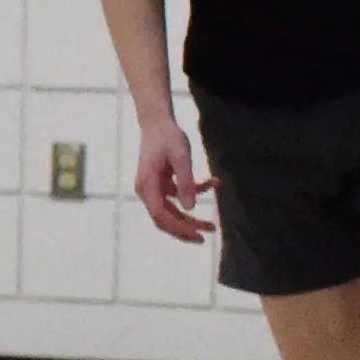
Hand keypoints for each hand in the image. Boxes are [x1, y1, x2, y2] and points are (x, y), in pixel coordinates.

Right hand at [133, 119, 214, 245]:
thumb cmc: (168, 137)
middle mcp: (146, 191)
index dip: (179, 228)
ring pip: (171, 211)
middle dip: (185, 229)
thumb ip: (186, 183)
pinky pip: (176, 197)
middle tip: (207, 235)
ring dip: (190, 218)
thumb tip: (190, 208)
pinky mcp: (160, 184)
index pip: (161, 215)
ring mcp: (152, 188)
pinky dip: (194, 193)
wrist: (157, 123)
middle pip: (164, 218)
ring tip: (211, 224)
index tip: (199, 235)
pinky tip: (212, 183)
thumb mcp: (181, 158)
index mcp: (147, 186)